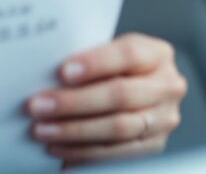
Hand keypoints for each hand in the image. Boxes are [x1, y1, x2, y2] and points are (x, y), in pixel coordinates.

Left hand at [26, 33, 186, 167]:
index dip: (95, 63)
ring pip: (119, 128)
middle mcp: (167, 86)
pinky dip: (84, 152)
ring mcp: (164, 118)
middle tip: (38, 105)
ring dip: (74, 131)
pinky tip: (58, 148)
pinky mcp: (154, 145)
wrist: (131, 87)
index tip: (62, 72)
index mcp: (156, 54)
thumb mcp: (103, 52)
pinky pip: (117, 153)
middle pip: (121, 95)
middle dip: (74, 102)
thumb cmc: (109, 66)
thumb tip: (43, 74)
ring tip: (42, 130)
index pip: (128, 54)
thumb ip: (85, 59)